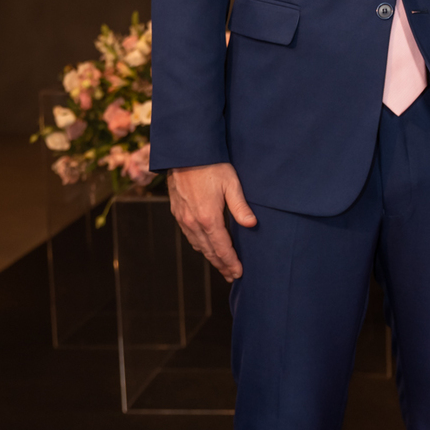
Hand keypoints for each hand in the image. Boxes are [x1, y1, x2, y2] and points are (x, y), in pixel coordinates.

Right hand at [168, 162, 256, 280]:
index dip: (231, 262)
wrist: (185, 153)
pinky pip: (189, 235)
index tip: (239, 273)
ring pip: (198, 245)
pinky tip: (205, 246)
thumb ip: (240, 207)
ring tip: (221, 265)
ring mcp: (183, 218)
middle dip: (221, 265)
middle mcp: (193, 222)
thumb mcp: (231, 184)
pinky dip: (199, 245)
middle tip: (232, 275)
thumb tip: (251, 224)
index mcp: (208, 218)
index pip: (222, 248)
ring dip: (210, 257)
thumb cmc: (211, 166)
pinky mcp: (177, 212)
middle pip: (209, 251)